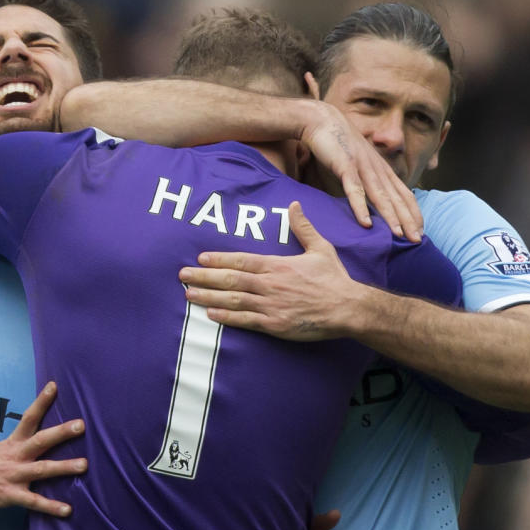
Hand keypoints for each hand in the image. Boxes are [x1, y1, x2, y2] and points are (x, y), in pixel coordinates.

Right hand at [0, 381, 86, 515]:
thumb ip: (14, 448)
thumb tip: (31, 443)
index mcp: (10, 443)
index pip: (28, 417)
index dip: (41, 401)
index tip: (54, 385)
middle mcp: (13, 456)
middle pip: (40, 440)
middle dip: (62, 432)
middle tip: (81, 425)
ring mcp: (11, 476)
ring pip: (42, 469)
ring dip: (64, 467)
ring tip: (84, 465)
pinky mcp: (8, 496)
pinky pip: (33, 501)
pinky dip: (51, 506)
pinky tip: (67, 509)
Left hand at [179, 202, 371, 340]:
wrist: (347, 308)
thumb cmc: (334, 278)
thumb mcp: (320, 248)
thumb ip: (303, 227)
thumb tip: (294, 205)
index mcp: (277, 265)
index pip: (241, 260)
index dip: (219, 259)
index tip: (200, 257)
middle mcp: (269, 284)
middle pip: (230, 279)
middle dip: (204, 276)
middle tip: (182, 275)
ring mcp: (270, 305)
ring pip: (233, 299)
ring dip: (208, 296)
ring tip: (188, 294)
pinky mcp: (274, 325)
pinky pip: (245, 320)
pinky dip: (226, 317)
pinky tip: (210, 314)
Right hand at [301, 73, 420, 241]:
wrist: (322, 121)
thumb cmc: (339, 145)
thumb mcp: (358, 165)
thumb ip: (367, 182)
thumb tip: (370, 203)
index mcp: (382, 170)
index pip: (404, 194)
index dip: (413, 213)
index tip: (420, 232)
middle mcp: (377, 169)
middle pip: (397, 198)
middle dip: (409, 220)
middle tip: (417, 241)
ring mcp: (363, 167)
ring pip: (380, 196)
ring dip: (391, 217)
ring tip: (400, 235)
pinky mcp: (345, 166)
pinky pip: (355, 190)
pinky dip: (361, 207)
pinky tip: (366, 223)